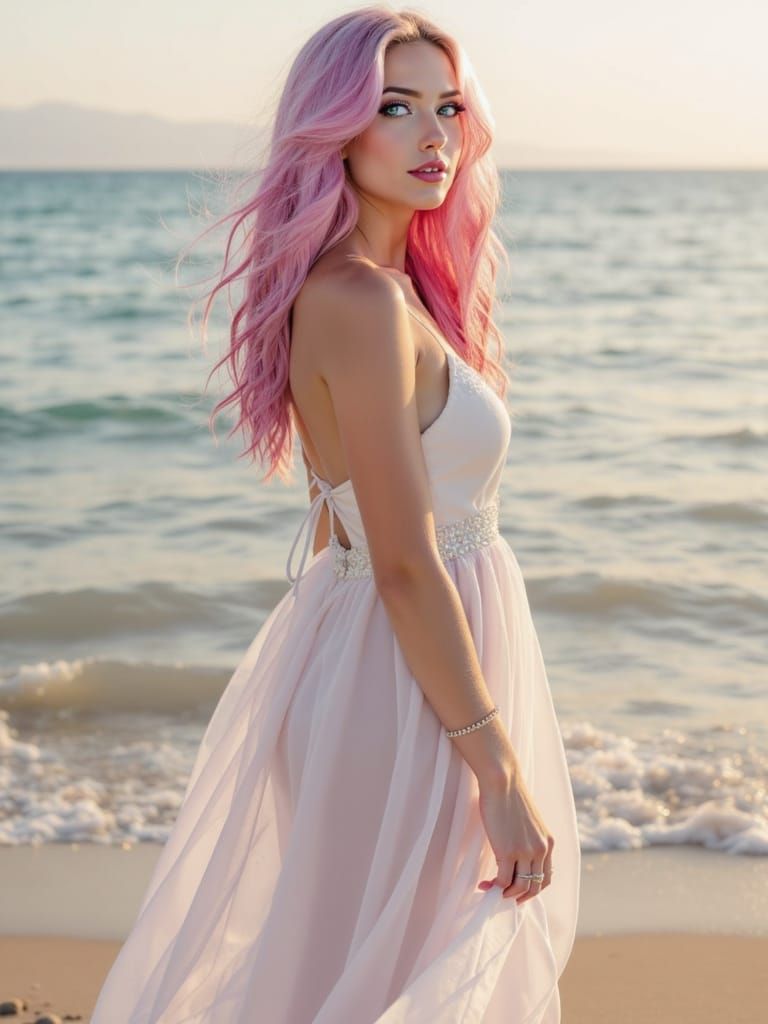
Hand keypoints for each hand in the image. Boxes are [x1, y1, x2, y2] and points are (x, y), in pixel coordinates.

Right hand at [476, 771, 553, 903]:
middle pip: (535, 887)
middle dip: (519, 897)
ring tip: (491, 889)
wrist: (502, 780)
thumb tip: (515, 857)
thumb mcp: (528, 822)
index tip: (518, 890)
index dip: (532, 889)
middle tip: (504, 896)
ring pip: (520, 888)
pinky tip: (484, 884)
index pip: (546, 878)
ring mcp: (525, 852)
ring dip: (505, 894)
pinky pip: (502, 880)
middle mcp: (541, 850)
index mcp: (548, 843)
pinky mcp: (507, 851)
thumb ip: (528, 840)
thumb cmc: (510, 796)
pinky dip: (493, 886)